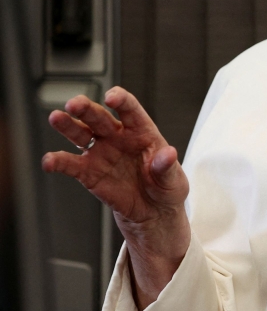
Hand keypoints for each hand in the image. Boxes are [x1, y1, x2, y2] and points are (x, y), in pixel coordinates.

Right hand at [42, 87, 190, 306]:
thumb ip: (167, 167)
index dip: (121, 100)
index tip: (112, 98)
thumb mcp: (174, 180)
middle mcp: (118, 137)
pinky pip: (71, 165)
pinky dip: (58, 162)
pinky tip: (49, 161)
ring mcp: (101, 153)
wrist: (153, 212)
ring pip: (81, 133)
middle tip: (74, 104)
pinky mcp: (88, 172)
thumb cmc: (166, 189)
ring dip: (68, 125)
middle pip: (99, 117)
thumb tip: (167, 154)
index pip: (130, 110)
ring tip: (56, 117)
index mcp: (142, 132)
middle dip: (86, 108)